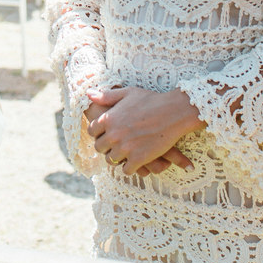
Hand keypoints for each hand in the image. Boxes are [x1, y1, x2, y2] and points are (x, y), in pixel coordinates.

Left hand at [86, 87, 201, 174]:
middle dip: (105, 146)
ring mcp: (125, 148)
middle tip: (115, 144)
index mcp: (108, 118)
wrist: (173, 112)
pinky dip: (130, 167)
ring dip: (117, 157)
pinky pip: (126, 170)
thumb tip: (88, 94)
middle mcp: (114, 134)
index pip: (91, 131)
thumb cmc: (151, 100)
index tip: (106, 133)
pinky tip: (135, 161)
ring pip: (111, 160)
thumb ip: (107, 96)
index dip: (98, 132)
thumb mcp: (127, 93)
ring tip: (124, 153)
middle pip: (99, 147)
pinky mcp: (138, 159)